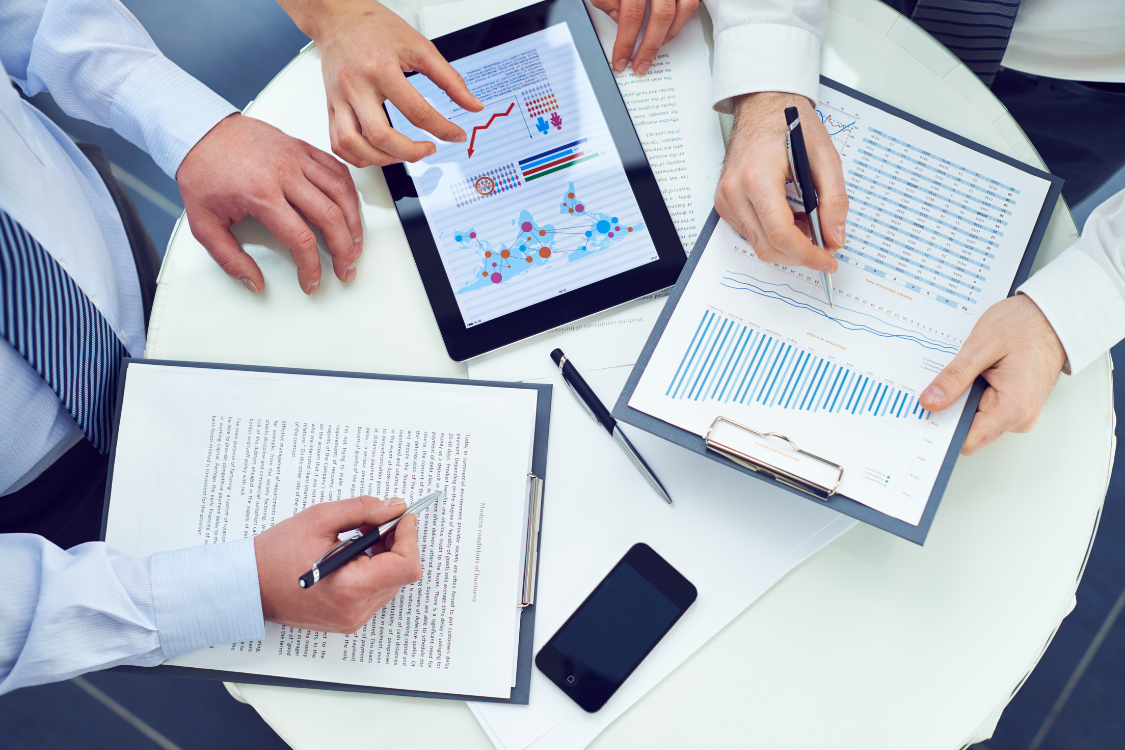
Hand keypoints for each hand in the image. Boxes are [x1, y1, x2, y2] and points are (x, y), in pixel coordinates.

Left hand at [177, 113, 361, 294]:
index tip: (311, 281)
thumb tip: (252, 282)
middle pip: (330, 217)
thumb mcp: (203, 223)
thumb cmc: (203, 171)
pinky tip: (350, 210)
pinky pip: (337, 169)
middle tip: (346, 269)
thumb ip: (228, 258)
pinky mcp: (302, 147)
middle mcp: (284, 174)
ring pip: (341, 192)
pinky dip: (349, 192)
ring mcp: (296, 158)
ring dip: (354, 223)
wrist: (200, 130)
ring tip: (356, 244)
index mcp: (261, 194)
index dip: (311, 268)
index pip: (300, 239)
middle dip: (344, 251)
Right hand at [254, 495, 421, 632]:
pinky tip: (352, 554)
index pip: (405, 567)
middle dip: (395, 542)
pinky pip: (376, 591)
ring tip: (357, 537)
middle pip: (401, 573)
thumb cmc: (275, 555)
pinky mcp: (348, 620)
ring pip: (391, 581)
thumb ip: (363, 510)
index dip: (409, 537)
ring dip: (385, 555)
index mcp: (349, 588)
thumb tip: (394, 507)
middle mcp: (354, 610)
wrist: (248, 586)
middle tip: (376, 520)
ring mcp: (352, 619)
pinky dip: (373, 569)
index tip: (402, 517)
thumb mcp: (319, 519)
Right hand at [279, 0, 483, 166]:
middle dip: (410, 153)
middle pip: (381, 137)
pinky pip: (337, 143)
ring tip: (402, 155)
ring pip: (353, 145)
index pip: (416, 112)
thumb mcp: (419, 46)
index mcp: (381, 69)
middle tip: (428, 149)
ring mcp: (339, 98)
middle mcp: (356, 86)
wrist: (338, 16)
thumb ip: (449, 79)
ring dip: (382, 160)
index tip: (456, 135)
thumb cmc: (375, 27)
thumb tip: (472, 105)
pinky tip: (376, 154)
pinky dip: (357, 156)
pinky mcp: (330, 106)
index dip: (443, 129)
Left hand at [589, 0, 698, 75]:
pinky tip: (668, 28)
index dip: (625, 43)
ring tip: (654, 47)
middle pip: (661, 16)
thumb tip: (619, 19)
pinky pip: (691, 3)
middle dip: (649, 47)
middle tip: (640, 65)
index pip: (631, 15)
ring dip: (668, 35)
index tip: (620, 60)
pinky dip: (681, 20)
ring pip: (682, 10)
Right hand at [716, 92, 847, 271]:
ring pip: (759, 245)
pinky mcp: (724, 204)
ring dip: (788, 244)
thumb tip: (835, 237)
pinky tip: (791, 217)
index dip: (807, 254)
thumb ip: (834, 200)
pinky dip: (775, 234)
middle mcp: (735, 191)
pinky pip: (751, 234)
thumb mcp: (824, 157)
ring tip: (808, 222)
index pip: (780, 234)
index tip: (828, 260)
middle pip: (768, 246)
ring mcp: (726, 200)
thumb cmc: (790, 126)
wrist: (762, 107)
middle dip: (800, 253)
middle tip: (825, 244)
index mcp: (757, 177)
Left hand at [920, 295, 1065, 454]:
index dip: (943, 428)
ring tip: (968, 372)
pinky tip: (975, 374)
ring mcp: (1019, 414)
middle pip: (969, 431)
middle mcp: (1020, 417)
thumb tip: (931, 401)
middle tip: (947, 381)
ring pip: (975, 421)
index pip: (968, 440)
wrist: (1050, 317)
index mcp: (1013, 407)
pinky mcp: (1015, 407)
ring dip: (963, 400)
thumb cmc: (1024, 326)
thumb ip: (955, 377)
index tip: (927, 411)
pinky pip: (984, 411)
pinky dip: (973, 396)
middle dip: (952, 410)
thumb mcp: (981, 346)